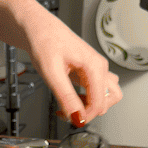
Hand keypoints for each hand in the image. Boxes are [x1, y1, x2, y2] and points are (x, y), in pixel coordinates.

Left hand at [25, 11, 122, 125]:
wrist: (38, 28)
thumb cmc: (44, 42)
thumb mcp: (52, 73)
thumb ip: (66, 97)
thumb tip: (77, 117)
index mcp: (94, 66)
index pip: (100, 103)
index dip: (85, 116)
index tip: (70, 119)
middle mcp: (99, 67)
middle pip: (109, 100)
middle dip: (90, 112)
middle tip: (70, 112)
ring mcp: (95, 70)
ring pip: (105, 97)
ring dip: (90, 107)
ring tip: (69, 104)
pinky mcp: (89, 73)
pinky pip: (95, 92)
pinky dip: (85, 100)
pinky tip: (70, 99)